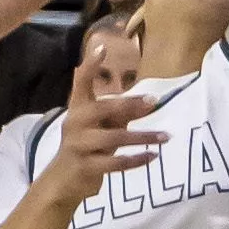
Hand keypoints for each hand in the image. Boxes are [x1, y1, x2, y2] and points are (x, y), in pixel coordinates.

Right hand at [40, 67, 166, 204]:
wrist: (62, 181)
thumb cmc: (85, 147)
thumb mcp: (99, 127)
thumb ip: (118, 114)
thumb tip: (148, 101)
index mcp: (77, 109)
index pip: (81, 82)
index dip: (90, 65)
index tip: (102, 47)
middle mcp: (75, 123)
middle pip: (103, 108)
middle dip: (130, 105)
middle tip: (153, 101)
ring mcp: (79, 145)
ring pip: (114, 138)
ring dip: (143, 137)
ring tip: (165, 137)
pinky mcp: (86, 166)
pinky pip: (115, 163)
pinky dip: (136, 160)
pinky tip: (152, 156)